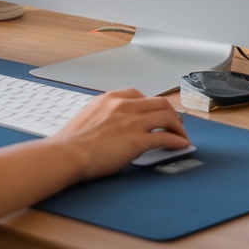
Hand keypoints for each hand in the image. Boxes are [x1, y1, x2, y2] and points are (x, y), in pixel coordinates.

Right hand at [51, 88, 189, 179]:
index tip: (154, 113)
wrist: (67, 154)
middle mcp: (124, 106)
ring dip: (178, 126)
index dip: (151, 105)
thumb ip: (102, 115)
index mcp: (110, 99)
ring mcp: (132, 121)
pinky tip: (182, 145)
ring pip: (167, 116)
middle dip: (170, 113)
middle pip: (159, 103)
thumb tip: (110, 125)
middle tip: (175, 124)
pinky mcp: (138, 140)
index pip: (139, 95)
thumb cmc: (71, 142)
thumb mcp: (87, 117)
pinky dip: (178, 140)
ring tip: (181, 136)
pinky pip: (165, 137)